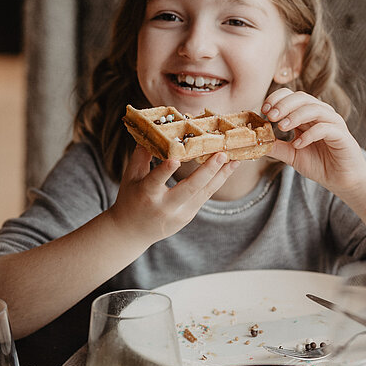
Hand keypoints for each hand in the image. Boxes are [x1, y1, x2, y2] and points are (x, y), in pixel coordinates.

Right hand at [109, 146, 238, 245]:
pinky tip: (228, 168)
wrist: (132, 232)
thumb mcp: (130, 177)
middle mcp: (164, 207)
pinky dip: (217, 181)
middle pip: (189, 189)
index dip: (165, 171)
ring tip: (235, 159)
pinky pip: (205, 196)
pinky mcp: (188, 216)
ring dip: (221, 175)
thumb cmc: (130, 199)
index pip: (155, 181)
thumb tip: (155, 132)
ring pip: (204, 193)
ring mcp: (179, 214)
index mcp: (146, 195)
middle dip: (207, 171)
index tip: (175, 160)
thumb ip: (141, 156)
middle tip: (221, 154)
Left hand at [262, 89, 365, 194]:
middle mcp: (321, 114)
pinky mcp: (342, 135)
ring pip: (314, 109)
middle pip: (301, 98)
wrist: (341, 179)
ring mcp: (333, 123)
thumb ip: (276, 147)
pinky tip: (298, 144)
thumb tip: (256, 142)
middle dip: (283, 105)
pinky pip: (326, 128)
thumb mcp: (291, 155)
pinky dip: (310, 134)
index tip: (264, 110)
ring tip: (282, 128)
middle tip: (271, 116)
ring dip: (296, 116)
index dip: (277, 99)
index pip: (291, 96)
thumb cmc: (319, 164)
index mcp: (307, 115)